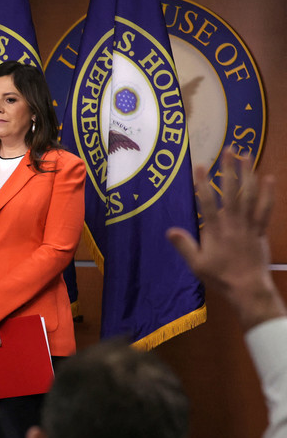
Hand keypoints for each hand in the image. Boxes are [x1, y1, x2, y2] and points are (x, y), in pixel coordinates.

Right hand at [167, 149, 282, 330]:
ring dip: (247, 174)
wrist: (248, 287)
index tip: (200, 165)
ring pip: (249, 195)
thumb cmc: (220, 276)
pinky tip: (268, 178)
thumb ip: (184, 246)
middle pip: (231, 192)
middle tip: (229, 150)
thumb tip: (169, 230)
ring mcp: (249, 225)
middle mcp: (233, 223)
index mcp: (215, 231)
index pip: (207, 202)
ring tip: (246, 156)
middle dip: (229, 170)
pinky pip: (265, 208)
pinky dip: (268, 193)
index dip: (202, 183)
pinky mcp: (260, 230)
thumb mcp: (196, 265)